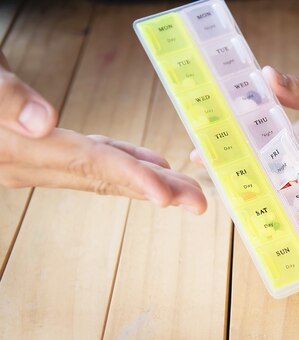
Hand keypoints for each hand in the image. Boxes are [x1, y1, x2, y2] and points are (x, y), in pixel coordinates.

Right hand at [0, 53, 206, 213]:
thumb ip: (2, 99)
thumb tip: (43, 122)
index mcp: (19, 151)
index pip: (89, 167)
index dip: (132, 180)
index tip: (170, 196)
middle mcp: (29, 164)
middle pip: (106, 179)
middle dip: (156, 192)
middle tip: (199, 202)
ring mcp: (33, 161)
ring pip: (100, 174)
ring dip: (144, 181)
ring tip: (183, 189)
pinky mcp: (36, 151)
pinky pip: (86, 161)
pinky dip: (118, 162)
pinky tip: (142, 162)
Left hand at [192, 66, 298, 200]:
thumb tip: (267, 76)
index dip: (281, 207)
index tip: (252, 204)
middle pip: (281, 195)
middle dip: (248, 189)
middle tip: (215, 179)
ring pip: (269, 181)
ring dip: (239, 172)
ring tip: (205, 162)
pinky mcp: (290, 162)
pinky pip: (266, 165)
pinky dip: (246, 158)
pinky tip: (220, 148)